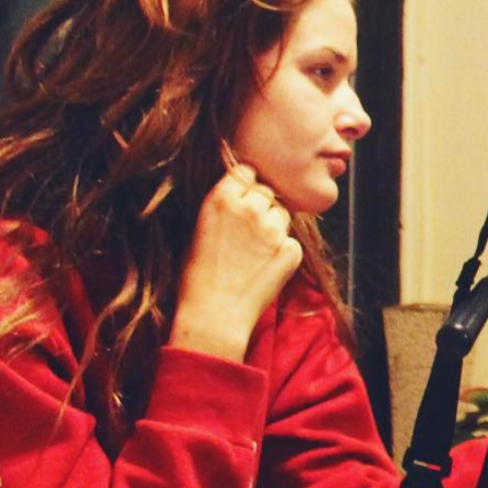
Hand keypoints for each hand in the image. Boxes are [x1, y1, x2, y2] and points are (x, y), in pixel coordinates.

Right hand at [170, 165, 302, 360]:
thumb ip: (221, 207)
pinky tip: (265, 267)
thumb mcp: (197, 230)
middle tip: (248, 231)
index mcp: (222, 198)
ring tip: (255, 251)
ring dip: (273, 225)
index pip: (246, 171)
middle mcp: (251, 208)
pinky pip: (291, 240)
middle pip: (266, 191)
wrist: (214, 316)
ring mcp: (274, 229)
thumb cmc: (196, 278)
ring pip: (282, 214)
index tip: (241, 198)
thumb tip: (237, 194)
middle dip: (260, 205)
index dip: (245, 184)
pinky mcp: (291, 251)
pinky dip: (283, 250)